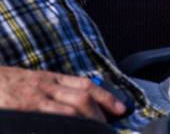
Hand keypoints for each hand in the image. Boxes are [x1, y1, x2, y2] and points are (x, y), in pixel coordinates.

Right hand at [0, 66, 126, 121]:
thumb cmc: (6, 84)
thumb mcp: (32, 81)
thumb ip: (53, 89)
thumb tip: (76, 103)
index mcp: (51, 78)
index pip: (86, 84)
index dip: (106, 96)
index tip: (121, 108)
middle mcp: (47, 86)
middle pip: (84, 97)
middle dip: (100, 112)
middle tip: (108, 126)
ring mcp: (36, 99)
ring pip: (71, 109)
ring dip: (87, 121)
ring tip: (96, 132)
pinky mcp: (25, 110)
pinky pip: (51, 118)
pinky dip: (65, 125)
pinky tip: (71, 131)